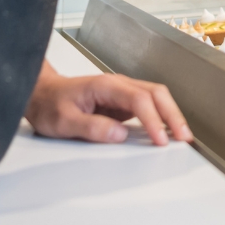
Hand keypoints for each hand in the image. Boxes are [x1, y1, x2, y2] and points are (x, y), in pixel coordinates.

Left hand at [25, 63, 191, 145]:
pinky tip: (167, 130)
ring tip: (182, 135)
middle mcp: (118, 84)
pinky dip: (162, 116)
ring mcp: (122, 92)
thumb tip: (119, 135)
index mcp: (105, 85)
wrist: (41, 93)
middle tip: (184, 136)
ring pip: (156, 96)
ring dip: (170, 114)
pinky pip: (148, 105)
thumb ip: (91, 127)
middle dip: (172, 114)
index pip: (139, 99)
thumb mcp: (63, 121)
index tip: (160, 139)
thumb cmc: (49, 105)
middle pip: (156, 93)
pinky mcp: (122, 101)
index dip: (153, 119)